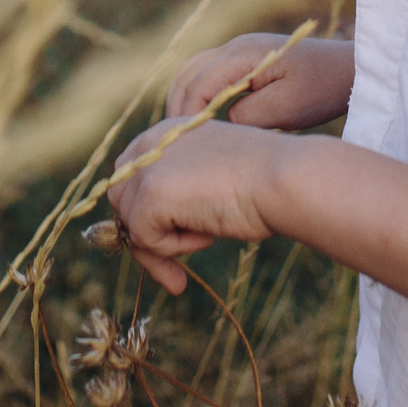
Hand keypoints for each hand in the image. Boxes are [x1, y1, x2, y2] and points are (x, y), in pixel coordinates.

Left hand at [107, 118, 281, 294]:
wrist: (285, 178)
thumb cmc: (263, 184)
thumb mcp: (211, 178)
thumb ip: (178, 190)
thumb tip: (145, 229)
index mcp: (167, 133)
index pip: (132, 178)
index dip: (147, 214)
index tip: (169, 244)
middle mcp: (150, 142)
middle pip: (122, 201)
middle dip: (146, 239)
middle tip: (175, 273)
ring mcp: (147, 165)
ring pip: (130, 223)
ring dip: (164, 244)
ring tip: (206, 239)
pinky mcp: (150, 192)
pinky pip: (144, 238)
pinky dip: (175, 248)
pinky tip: (208, 233)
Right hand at [166, 34, 352, 130]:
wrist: (350, 70)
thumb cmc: (323, 89)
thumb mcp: (288, 109)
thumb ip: (248, 115)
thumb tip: (222, 122)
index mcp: (243, 54)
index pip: (198, 84)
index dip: (186, 114)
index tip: (184, 143)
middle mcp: (235, 46)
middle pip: (187, 74)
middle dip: (178, 107)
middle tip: (175, 141)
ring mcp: (239, 50)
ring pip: (193, 71)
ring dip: (184, 98)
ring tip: (183, 132)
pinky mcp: (246, 59)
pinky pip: (208, 73)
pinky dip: (197, 93)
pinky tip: (202, 118)